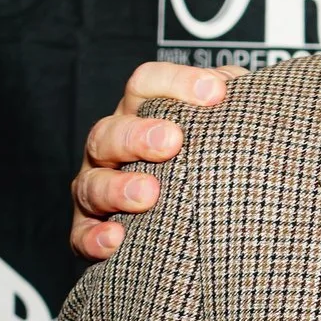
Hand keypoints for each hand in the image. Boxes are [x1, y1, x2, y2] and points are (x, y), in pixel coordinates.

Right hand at [69, 62, 239, 259]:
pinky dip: (94, 237)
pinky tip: (117, 238)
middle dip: (138, 135)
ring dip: (117, 188)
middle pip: (110, 132)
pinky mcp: (92, 229)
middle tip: (172, 141)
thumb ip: (232, 101)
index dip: (175, 82)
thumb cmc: (215, 159)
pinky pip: (82, 234)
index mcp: (143, 114)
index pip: (146, 85)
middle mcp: (114, 148)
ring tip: (149, 194)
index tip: (215, 93)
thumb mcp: (226, 125)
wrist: (210, 217)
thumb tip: (238, 86)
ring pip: (91, 183)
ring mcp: (99, 188)